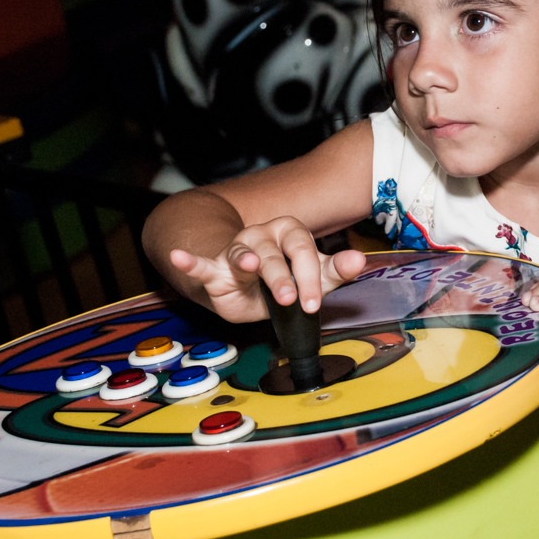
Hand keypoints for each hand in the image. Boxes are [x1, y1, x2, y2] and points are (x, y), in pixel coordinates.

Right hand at [168, 217, 365, 322]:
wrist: (245, 291)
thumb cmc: (282, 280)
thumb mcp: (310, 279)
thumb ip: (334, 272)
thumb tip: (360, 260)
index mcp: (290, 233)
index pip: (304, 249)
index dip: (310, 276)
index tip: (313, 304)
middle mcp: (263, 235)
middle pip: (275, 253)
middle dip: (284, 277)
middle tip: (292, 301)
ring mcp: (237, 248)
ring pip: (244, 254)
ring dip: (248, 262)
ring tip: (250, 266)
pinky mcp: (215, 267)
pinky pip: (202, 263)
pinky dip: (190, 261)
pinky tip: (178, 256)